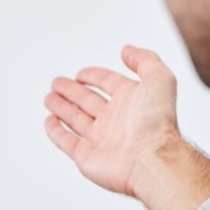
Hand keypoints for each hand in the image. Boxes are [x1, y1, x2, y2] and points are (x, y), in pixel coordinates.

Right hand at [44, 45, 182, 197]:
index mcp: (131, 101)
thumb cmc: (158, 122)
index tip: (81, 73)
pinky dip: (55, 131)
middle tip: (56, 83)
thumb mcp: (159, 79)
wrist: (150, 159)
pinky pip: (66, 141)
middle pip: (87, 100)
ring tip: (49, 98)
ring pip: (75, 119)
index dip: (95, 76)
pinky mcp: (86, 156)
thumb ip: (145, 60)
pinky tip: (49, 121)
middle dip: (71, 91)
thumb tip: (127, 50)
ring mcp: (100, 139)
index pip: (108, 83)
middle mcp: (115, 120)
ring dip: (61, 107)